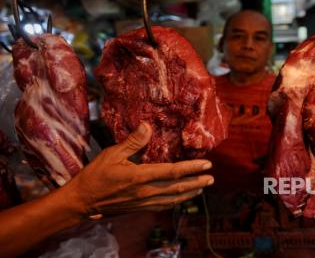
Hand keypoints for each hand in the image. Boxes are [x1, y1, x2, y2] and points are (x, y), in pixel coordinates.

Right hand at [64, 121, 213, 215]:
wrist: (83, 200)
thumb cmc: (96, 175)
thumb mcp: (112, 153)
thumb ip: (133, 141)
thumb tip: (147, 125)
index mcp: (140, 176)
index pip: (173, 172)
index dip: (192, 168)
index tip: (207, 164)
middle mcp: (146, 191)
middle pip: (178, 187)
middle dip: (197, 181)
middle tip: (211, 177)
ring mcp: (144, 202)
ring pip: (173, 198)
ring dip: (190, 192)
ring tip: (203, 186)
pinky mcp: (141, 208)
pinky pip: (164, 205)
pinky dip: (177, 201)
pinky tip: (183, 197)